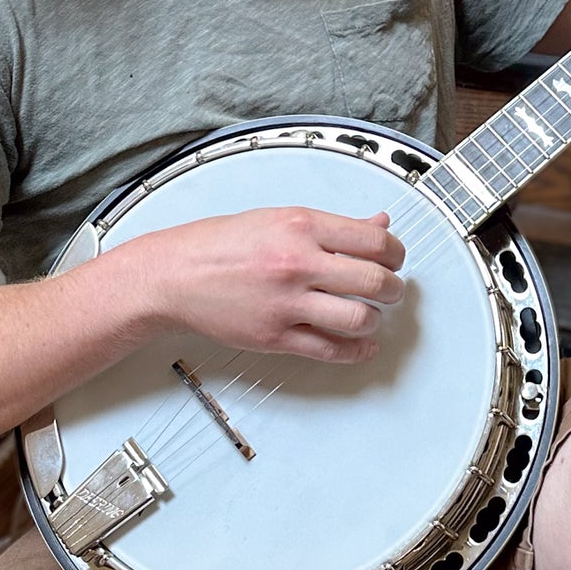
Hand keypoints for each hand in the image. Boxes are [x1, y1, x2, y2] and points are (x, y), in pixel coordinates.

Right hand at [135, 207, 404, 364]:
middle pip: (375, 282)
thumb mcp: (280, 218)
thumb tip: (378, 222)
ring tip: (372, 314)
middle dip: (394, 289)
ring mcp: (287, 303)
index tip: (395, 259)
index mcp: (302, 226)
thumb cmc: (221, 243)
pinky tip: (361, 344)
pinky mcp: (276, 337)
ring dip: (376, 320)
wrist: (174, 274)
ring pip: (359, 319)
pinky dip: (356, 351)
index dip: (396, 253)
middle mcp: (297, 263)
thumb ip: (334, 225)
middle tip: (391, 289)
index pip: (375, 240)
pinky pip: (330, 350)